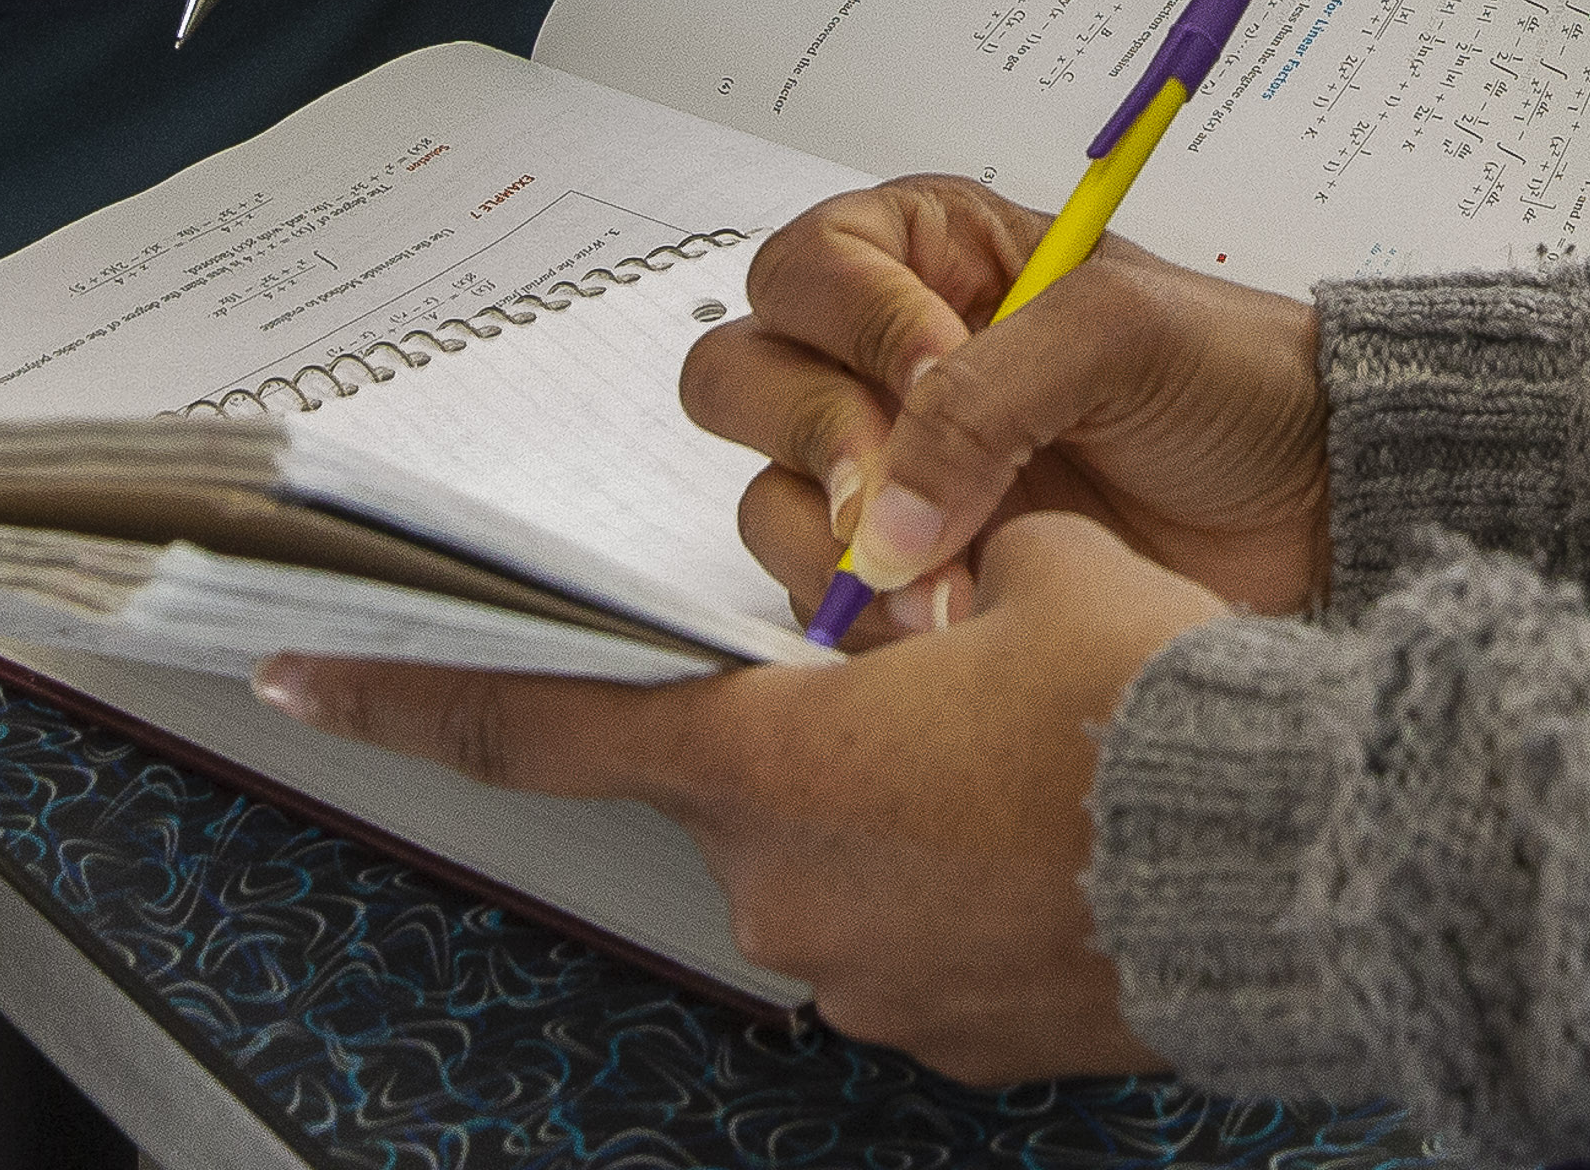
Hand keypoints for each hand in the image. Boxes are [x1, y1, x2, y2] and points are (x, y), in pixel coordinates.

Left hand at [263, 512, 1220, 1078]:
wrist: (1289, 861)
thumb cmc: (1152, 710)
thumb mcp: (1033, 562)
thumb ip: (937, 554)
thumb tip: (922, 569)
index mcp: (771, 761)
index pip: (541, 728)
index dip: (408, 698)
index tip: (301, 677)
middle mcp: (785, 888)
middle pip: (743, 782)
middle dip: (817, 728)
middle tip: (950, 678)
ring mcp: (862, 980)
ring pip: (839, 858)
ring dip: (903, 807)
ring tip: (1044, 757)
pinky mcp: (946, 1035)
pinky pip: (916, 935)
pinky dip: (964, 881)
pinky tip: (1064, 832)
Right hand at [686, 180, 1332, 627]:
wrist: (1318, 511)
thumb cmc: (1238, 386)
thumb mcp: (1120, 336)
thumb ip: (983, 398)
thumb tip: (880, 520)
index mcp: (936, 260)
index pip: (810, 269)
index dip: (851, 323)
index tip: (932, 375)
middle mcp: (894, 364)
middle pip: (748, 378)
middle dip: (817, 435)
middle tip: (897, 496)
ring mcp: (900, 477)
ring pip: (773, 497)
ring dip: (840, 545)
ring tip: (952, 582)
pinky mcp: (917, 577)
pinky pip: (824, 600)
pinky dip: (866, 618)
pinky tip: (953, 625)